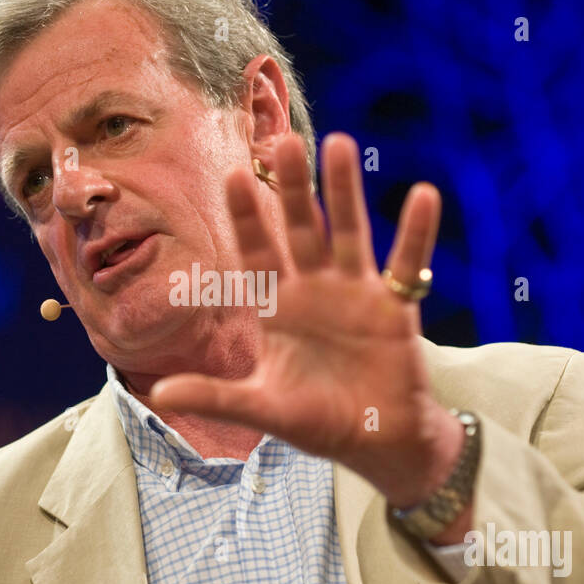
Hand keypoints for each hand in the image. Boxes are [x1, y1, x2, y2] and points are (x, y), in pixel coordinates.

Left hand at [149, 131, 466, 513]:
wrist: (376, 442)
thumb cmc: (318, 423)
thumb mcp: (263, 408)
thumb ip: (216, 396)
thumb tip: (161, 392)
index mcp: (279, 309)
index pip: (257, 254)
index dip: (247, 218)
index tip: (233, 176)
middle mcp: (314, 290)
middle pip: (302, 229)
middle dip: (293, 189)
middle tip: (284, 141)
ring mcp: (355, 293)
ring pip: (347, 232)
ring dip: (343, 191)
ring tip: (338, 144)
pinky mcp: (395, 307)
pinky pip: (406, 263)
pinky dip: (416, 232)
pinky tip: (423, 196)